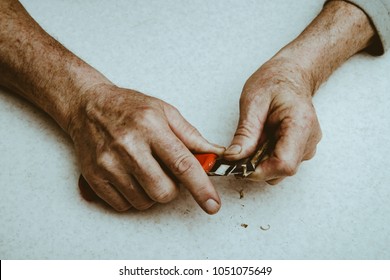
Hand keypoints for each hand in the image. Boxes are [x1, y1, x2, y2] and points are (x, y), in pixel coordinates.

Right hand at [68, 84, 224, 213]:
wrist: (88, 107)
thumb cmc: (128, 107)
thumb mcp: (164, 111)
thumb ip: (191, 136)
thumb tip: (215, 155)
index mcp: (150, 126)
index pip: (182, 164)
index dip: (201, 187)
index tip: (212, 204)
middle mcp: (128, 146)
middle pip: (164, 191)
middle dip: (173, 189)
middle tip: (165, 171)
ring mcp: (108, 164)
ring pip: (145, 202)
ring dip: (152, 192)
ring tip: (144, 170)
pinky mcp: (95, 177)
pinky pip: (124, 206)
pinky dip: (133, 197)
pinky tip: (129, 176)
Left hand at [224, 58, 321, 183]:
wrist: (292, 74)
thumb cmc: (275, 81)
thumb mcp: (253, 102)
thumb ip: (245, 132)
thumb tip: (233, 158)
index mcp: (300, 124)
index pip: (284, 164)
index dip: (260, 170)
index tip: (240, 165)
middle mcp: (308, 140)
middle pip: (281, 171)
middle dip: (256, 167)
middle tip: (239, 151)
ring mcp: (307, 146)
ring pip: (280, 170)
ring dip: (259, 162)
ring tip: (252, 140)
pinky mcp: (301, 149)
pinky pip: (281, 163)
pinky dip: (265, 158)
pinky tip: (260, 141)